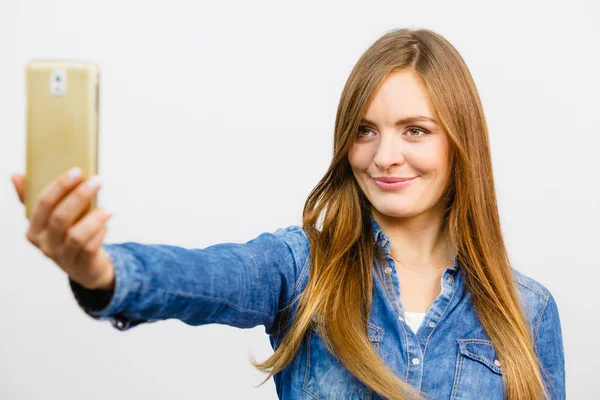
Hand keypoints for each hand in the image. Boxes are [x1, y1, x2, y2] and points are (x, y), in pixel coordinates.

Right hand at [11, 168, 114, 290]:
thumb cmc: (66, 235)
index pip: (43, 204)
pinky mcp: (81, 265)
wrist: (84, 267)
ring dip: (94, 219)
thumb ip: (34, 199)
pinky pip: (89, 248)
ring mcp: (62, 256)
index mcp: (33, 229)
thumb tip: (16, 175)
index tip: (77, 171)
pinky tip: (106, 227)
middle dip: (80, 196)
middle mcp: (44, 243)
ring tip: (108, 209)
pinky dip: (99, 235)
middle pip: (60, 217)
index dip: (60, 186)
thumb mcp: (49, 220)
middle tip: (97, 181)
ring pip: (76, 236)